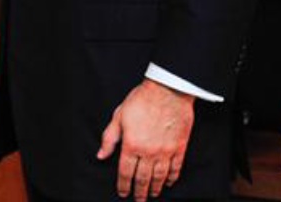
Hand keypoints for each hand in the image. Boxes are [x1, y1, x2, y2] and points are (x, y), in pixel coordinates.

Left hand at [97, 79, 194, 200]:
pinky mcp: (179, 147)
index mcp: (132, 145)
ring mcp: (165, 151)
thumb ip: (109, 138)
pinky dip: (172, 178)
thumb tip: (101, 155)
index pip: (125, 172)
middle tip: (138, 200)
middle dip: (139, 192)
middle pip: (143, 178)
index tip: (123, 192)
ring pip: (159, 176)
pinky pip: (176, 168)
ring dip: (155, 188)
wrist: (168, 90)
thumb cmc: (142, 100)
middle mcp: (148, 152)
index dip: (123, 185)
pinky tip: (168, 182)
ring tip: (152, 194)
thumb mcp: (119, 116)